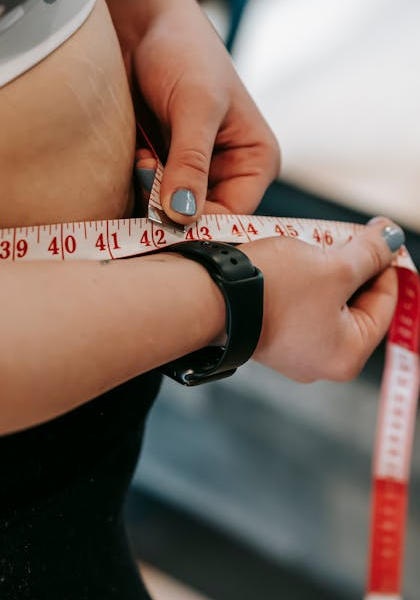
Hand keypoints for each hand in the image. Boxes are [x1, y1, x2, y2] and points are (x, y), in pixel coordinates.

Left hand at [105, 0, 279, 223]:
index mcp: (254, 162)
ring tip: (144, 158)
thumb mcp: (195, 107)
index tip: (167, 218)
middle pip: (201, 219)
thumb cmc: (184, 51)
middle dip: (171, 208)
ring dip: (151, 197)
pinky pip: (150, 199)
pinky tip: (136, 157)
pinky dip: (139, 188)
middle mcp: (228, 174)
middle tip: (149, 176)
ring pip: (172, 213)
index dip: (201, 224)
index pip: (233, 216)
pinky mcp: (164, 170)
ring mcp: (194, 174)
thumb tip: (183, 214)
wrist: (142, 24)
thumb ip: (191, 162)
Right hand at [239, 217, 401, 381]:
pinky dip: (301, 283)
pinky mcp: (270, 337)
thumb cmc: (270, 291)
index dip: (385, 264)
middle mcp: (321, 362)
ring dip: (326, 271)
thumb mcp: (334, 266)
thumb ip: (371, 252)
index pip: (385, 303)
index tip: (380, 236)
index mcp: (347, 356)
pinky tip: (293, 262)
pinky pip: (299, 307)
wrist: (208, 297)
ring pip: (325, 303)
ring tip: (315, 247)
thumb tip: (391, 240)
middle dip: (352, 267)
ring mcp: (293, 352)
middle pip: (355, 304)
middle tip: (346, 237)